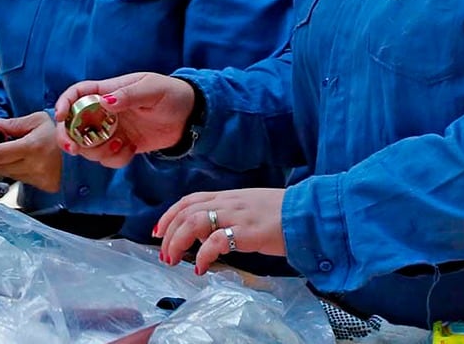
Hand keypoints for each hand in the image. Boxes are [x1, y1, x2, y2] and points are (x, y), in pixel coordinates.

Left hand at [0, 111, 61, 192]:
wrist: (80, 149)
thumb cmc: (59, 132)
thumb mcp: (37, 120)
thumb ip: (12, 123)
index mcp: (32, 147)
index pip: (0, 153)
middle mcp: (34, 165)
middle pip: (1, 166)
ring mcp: (38, 178)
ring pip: (7, 174)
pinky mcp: (41, 185)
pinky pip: (18, 179)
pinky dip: (8, 171)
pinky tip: (2, 165)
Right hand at [53, 72, 193, 168]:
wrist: (190, 116)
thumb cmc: (171, 94)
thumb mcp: (151, 89)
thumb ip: (129, 95)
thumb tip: (105, 101)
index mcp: (108, 91)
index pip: (77, 93)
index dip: (64, 103)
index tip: (60, 116)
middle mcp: (105, 111)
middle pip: (74, 124)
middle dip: (69, 137)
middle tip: (74, 148)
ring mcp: (113, 130)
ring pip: (89, 145)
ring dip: (98, 151)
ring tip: (119, 146)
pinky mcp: (123, 146)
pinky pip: (108, 158)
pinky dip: (116, 159)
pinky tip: (130, 150)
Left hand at [153, 189, 287, 274]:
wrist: (305, 213)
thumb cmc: (279, 213)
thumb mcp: (248, 207)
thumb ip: (227, 215)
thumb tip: (207, 233)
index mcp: (227, 196)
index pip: (189, 200)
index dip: (169, 214)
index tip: (158, 231)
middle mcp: (228, 202)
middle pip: (186, 212)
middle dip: (169, 233)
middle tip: (163, 253)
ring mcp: (236, 216)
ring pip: (194, 222)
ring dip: (178, 242)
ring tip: (173, 260)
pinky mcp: (246, 232)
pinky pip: (216, 241)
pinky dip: (202, 255)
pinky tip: (199, 267)